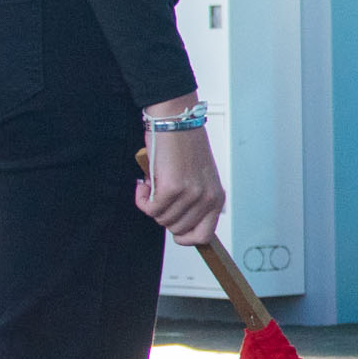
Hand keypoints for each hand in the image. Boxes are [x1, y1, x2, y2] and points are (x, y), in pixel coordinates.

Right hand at [136, 116, 224, 245]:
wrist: (175, 121)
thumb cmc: (183, 147)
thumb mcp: (198, 179)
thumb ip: (194, 201)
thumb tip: (176, 223)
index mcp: (216, 198)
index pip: (204, 236)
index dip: (184, 237)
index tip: (173, 226)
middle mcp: (207, 199)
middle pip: (177, 229)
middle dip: (163, 215)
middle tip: (159, 195)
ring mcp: (191, 195)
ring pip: (162, 219)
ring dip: (151, 204)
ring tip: (153, 184)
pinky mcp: (172, 188)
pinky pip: (150, 208)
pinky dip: (141, 198)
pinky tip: (144, 182)